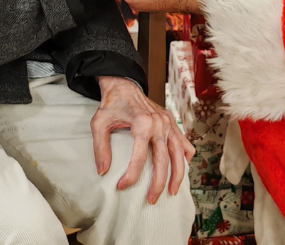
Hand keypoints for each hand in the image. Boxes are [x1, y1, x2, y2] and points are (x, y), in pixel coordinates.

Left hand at [92, 76, 194, 203]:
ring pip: (179, 153)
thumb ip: (100, 147)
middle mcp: (159, 123)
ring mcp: (168, 122)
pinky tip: (182, 167)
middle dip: (158, 183)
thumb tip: (103, 171)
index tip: (121, 186)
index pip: (139, 158)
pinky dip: (185, 156)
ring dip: (177, 174)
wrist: (123, 85)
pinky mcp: (171, 121)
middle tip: (151, 199)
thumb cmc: (111, 105)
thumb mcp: (99, 124)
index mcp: (142, 123)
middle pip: (163, 160)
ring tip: (172, 191)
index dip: (131, 176)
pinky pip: (184, 141)